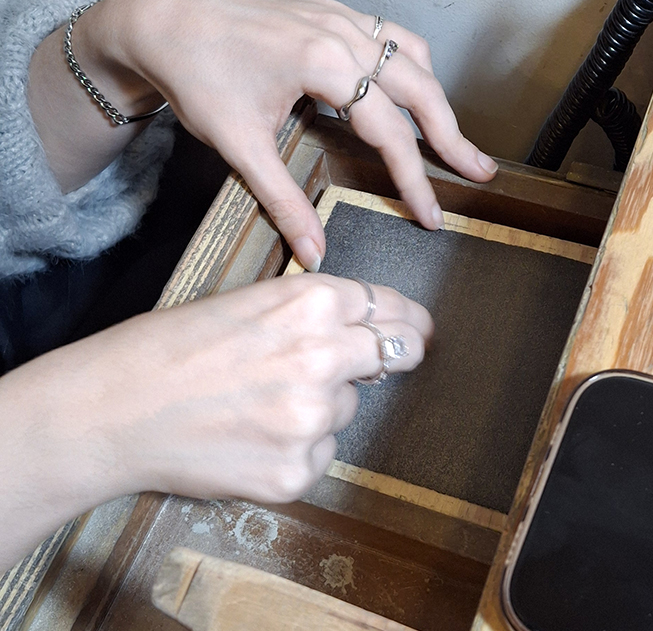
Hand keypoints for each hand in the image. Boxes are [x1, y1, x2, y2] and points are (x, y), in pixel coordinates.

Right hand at [0, 274, 431, 568]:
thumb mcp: (250, 302)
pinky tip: (253, 436)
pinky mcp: (296, 470)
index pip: (391, 307)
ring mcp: (312, 418)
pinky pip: (323, 454)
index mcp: (311, 302)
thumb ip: (312, 312)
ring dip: (323, 405)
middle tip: (377, 362)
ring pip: (348, 407)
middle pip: (398, 353)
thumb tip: (364, 330)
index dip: (409, 318)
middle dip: (394, 355)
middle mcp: (323, 356)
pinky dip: (299, 447)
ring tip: (262, 403)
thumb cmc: (172, 347)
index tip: (418, 328)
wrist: (115, 409)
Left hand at [61, 0, 497, 269]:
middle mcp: (345, 34)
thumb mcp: (240, 146)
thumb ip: (283, 201)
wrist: (163, 19)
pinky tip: (415, 87)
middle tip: (479, 174)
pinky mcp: (332, 12)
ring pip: (413, 58)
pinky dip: (413, 65)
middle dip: (452, 137)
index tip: (431, 215)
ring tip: (454, 139)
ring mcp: (341, 17)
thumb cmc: (197, 76)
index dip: (415, 179)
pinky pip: (391, 35)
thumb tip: (314, 252)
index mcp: (326, 64)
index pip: (390, 133)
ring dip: (437, 100)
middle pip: (421, 90)